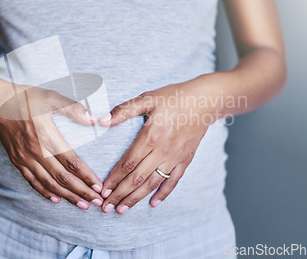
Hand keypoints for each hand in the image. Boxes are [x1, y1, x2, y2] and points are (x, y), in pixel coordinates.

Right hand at [0, 79, 103, 209]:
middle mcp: (36, 151)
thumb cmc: (26, 98)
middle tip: (97, 201)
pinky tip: (56, 199)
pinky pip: (33, 181)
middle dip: (81, 191)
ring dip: (67, 196)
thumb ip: (74, 109)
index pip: (71, 162)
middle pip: (62, 178)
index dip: (86, 176)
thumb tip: (94, 119)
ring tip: (82, 204)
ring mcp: (25, 158)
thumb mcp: (52, 98)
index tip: (98, 186)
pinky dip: (45, 192)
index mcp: (47, 136)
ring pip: (49, 183)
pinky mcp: (17, 161)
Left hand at [98, 75, 221, 213]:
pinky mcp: (185, 160)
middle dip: (120, 194)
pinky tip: (153, 203)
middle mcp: (163, 151)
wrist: (204, 101)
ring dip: (136, 198)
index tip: (102, 190)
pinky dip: (163, 194)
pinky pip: (173, 181)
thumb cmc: (173, 97)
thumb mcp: (147, 98)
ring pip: (153, 183)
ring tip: (122, 210)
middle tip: (106, 207)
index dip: (114, 179)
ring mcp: (175, 157)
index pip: (128, 163)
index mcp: (151, 136)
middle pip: (137, 178)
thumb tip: (102, 120)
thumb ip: (124, 110)